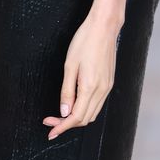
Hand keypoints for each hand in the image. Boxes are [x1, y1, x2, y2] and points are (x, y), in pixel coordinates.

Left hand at [43, 9, 120, 139]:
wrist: (104, 27)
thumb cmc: (84, 42)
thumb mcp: (69, 66)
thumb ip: (67, 91)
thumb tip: (64, 112)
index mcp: (90, 87)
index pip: (76, 117)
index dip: (62, 127)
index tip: (50, 131)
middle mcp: (102, 90)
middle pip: (85, 119)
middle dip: (67, 124)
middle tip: (50, 121)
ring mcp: (108, 87)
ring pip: (92, 113)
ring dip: (77, 118)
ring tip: (60, 115)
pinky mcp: (109, 82)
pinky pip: (97, 104)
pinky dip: (85, 109)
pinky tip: (74, 104)